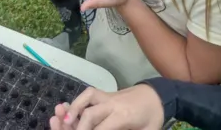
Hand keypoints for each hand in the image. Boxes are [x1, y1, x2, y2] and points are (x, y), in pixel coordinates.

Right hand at [49, 86, 164, 129]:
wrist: (158, 95)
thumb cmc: (153, 117)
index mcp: (124, 116)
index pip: (102, 127)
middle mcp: (113, 104)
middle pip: (90, 113)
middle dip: (79, 127)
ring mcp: (109, 96)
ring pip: (87, 98)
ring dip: (73, 109)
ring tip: (62, 120)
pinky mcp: (106, 94)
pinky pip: (89, 94)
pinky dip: (77, 101)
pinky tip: (69, 111)